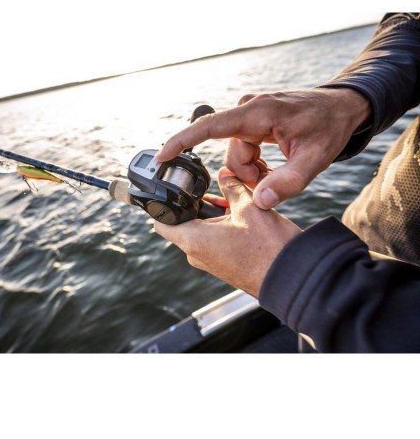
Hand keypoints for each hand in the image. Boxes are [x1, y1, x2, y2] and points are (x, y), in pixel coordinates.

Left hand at [154, 168, 300, 297]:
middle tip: (214, 192)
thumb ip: (231, 187)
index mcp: (193, 240)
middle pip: (183, 224)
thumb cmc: (269, 248)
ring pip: (200, 232)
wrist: (291, 278)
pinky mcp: (223, 266)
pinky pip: (213, 242)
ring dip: (212, 215)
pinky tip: (239, 217)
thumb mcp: (248, 206)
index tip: (172, 192)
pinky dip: (220, 228)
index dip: (162, 205)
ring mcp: (210, 263)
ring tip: (232, 202)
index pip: (161, 223)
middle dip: (197, 205)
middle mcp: (197, 255)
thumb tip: (225, 174)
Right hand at [157, 88, 370, 208]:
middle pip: (230, 153)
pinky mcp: (253, 120)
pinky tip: (273, 164)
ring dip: (253, 170)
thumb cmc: (329, 128)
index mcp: (258, 114)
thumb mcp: (315, 159)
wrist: (341, 108)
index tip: (162, 157)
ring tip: (278, 171)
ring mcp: (250, 114)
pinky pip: (243, 148)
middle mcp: (248, 111)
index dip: (182, 142)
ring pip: (236, 154)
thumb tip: (258, 202)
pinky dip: (255, 162)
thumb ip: (287, 183)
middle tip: (274, 180)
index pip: (210, 127)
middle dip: (248, 174)